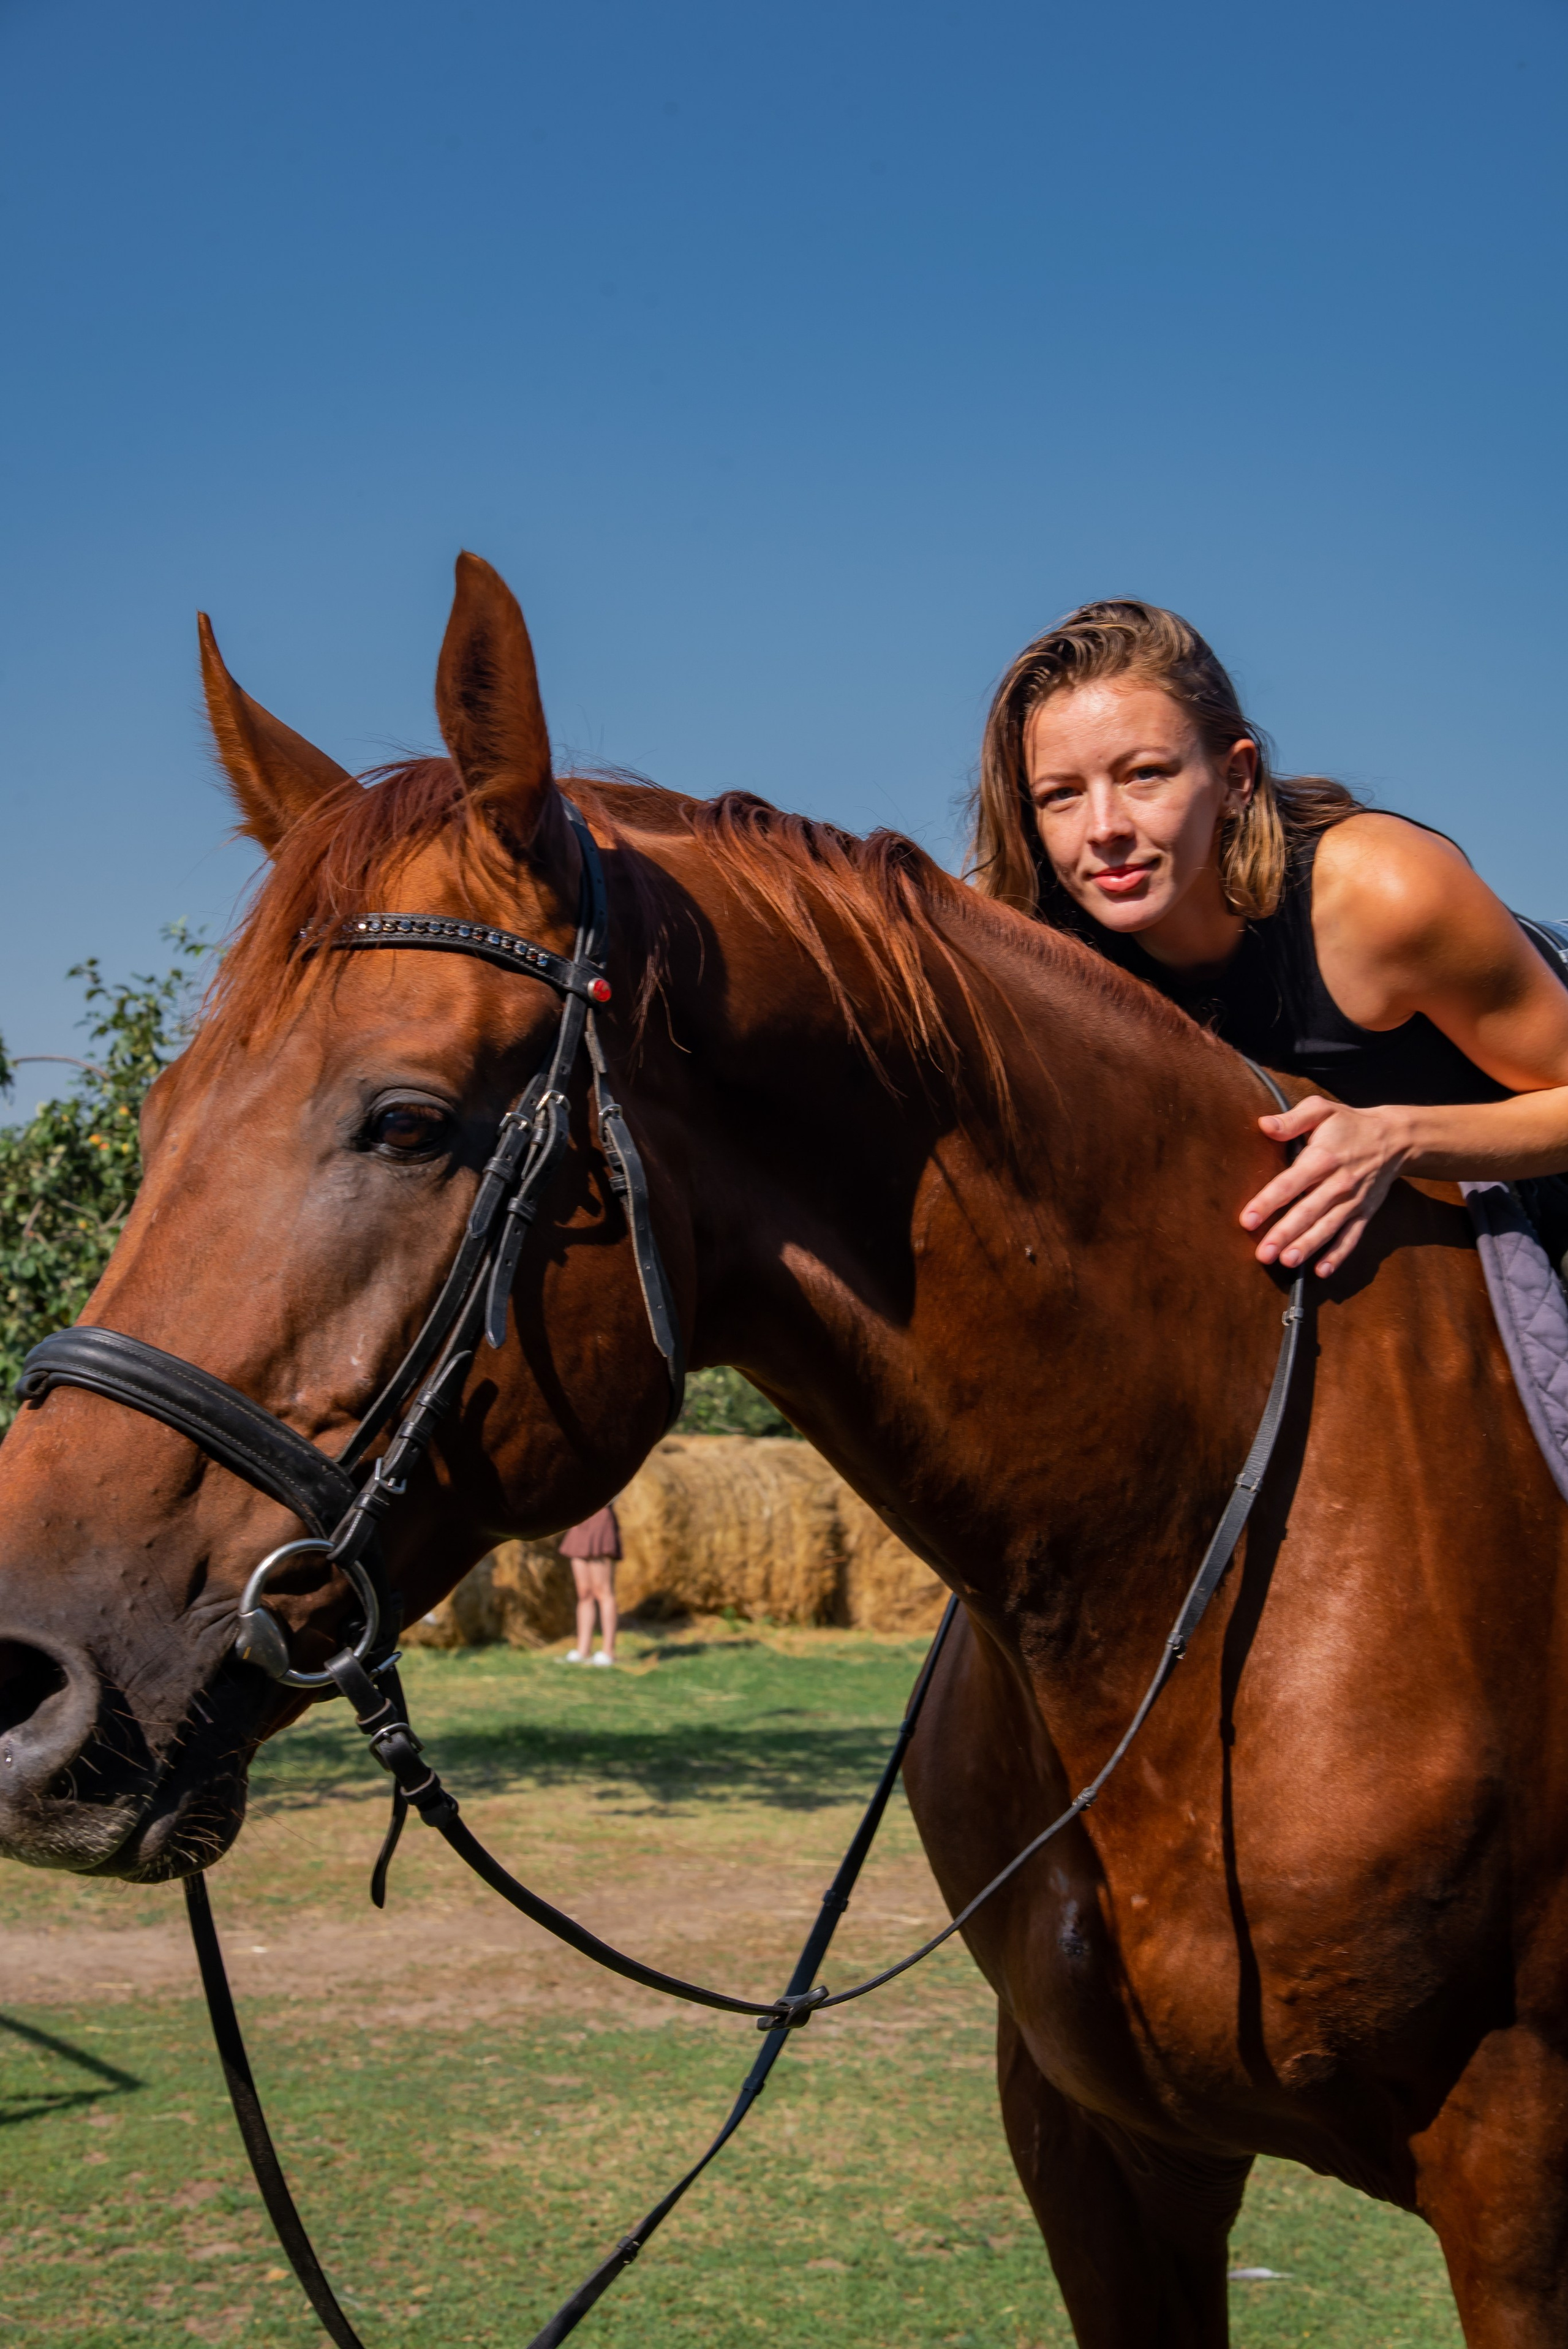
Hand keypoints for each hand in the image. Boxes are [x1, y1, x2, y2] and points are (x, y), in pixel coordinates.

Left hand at [1240, 1097, 1416, 1277]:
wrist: (1395, 1139)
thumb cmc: (1349, 1124)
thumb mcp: (1321, 1110)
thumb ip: (1292, 1119)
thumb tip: (1264, 1125)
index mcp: (1322, 1158)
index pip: (1289, 1183)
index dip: (1268, 1202)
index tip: (1247, 1220)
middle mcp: (1338, 1183)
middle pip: (1307, 1212)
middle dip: (1284, 1234)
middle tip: (1263, 1254)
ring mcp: (1352, 1201)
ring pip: (1327, 1228)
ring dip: (1307, 1247)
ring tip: (1287, 1262)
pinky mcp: (1364, 1213)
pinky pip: (1351, 1237)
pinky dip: (1338, 1255)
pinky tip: (1321, 1271)